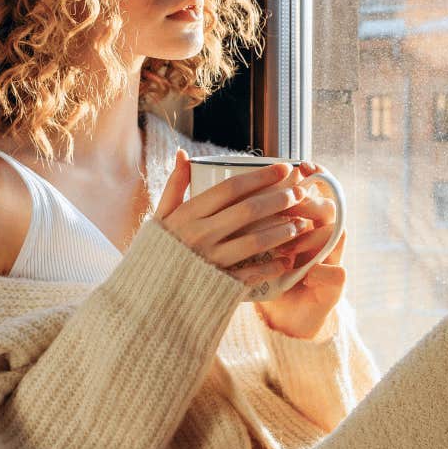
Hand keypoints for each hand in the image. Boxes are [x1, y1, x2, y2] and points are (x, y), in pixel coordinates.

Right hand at [155, 150, 315, 290]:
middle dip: (279, 199)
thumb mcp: (160, 216)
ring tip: (302, 223)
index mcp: (188, 214)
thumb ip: (175, 185)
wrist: (145, 294)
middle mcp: (200, 235)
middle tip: (300, 192)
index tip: (284, 168)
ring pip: (255, 241)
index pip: (231, 188)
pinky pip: (252, 273)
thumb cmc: (156, 251)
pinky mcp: (218, 283)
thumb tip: (183, 154)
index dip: (261, 177)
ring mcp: (211, 260)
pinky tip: (288, 260)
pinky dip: (272, 267)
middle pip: (248, 211)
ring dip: (283, 231)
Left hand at [254, 161, 347, 339]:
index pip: (316, 192)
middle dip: (309, 205)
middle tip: (293, 204)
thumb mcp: (260, 246)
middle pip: (328, 209)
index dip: (315, 177)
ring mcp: (332, 261)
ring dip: (312, 239)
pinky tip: (308, 275)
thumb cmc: (269, 277)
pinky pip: (337, 274)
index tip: (302, 167)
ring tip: (291, 246)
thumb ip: (256, 218)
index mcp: (307, 223)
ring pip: (335, 237)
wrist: (287, 319)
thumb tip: (243, 186)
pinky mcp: (334, 286)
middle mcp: (324, 238)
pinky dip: (322, 272)